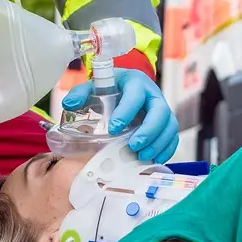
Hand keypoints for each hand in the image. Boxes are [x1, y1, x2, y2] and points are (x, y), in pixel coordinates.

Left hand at [61, 68, 178, 162]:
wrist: (126, 88)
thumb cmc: (110, 88)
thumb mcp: (95, 85)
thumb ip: (81, 93)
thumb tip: (69, 104)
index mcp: (136, 82)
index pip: (136, 95)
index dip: (127, 112)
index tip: (114, 128)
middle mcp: (153, 95)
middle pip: (160, 112)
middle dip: (149, 131)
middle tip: (134, 146)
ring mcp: (163, 109)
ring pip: (169, 125)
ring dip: (158, 143)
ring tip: (142, 156)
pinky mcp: (167, 123)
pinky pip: (172, 136)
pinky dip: (166, 149)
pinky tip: (154, 159)